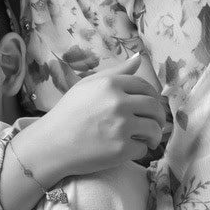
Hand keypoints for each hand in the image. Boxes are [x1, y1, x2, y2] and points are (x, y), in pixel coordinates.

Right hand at [49, 56, 165, 172]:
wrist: (50, 144)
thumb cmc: (68, 113)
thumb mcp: (88, 85)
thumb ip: (116, 72)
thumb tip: (139, 58)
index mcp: (111, 84)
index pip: (145, 86)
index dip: (151, 97)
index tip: (149, 106)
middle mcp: (118, 103)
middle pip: (154, 107)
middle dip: (159, 117)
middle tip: (154, 124)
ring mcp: (121, 126)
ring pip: (154, 129)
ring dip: (154, 135)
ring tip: (147, 139)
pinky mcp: (121, 149)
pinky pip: (143, 149)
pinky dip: (139, 150)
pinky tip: (129, 149)